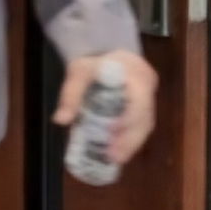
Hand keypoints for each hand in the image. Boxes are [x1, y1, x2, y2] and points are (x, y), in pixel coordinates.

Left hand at [54, 50, 157, 165]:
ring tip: (115, 159)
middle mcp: (148, 86)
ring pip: (146, 125)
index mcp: (135, 73)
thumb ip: (71, 94)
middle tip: (113, 156)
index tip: (112, 132)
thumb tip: (60, 120)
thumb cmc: (94, 61)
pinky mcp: (145, 107)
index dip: (129, 118)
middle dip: (130, 139)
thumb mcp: (79, 72)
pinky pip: (142, 126)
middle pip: (145, 117)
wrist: (107, 50)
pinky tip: (119, 152)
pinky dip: (131, 140)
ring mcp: (150, 97)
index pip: (139, 98)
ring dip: (131, 144)